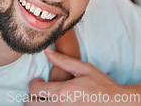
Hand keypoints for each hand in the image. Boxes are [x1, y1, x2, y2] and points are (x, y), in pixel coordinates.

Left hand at [25, 48, 140, 104]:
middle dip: (32, 97)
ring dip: (39, 105)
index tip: (39, 81)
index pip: (34, 91)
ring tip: (46, 98)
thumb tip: (46, 50)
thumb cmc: (101, 84)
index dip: (33, 84)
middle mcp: (62, 105)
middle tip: (40, 92)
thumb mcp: (84, 68)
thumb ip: (63, 60)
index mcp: (64, 91)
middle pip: (32, 105)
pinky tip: (55, 103)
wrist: (118, 103)